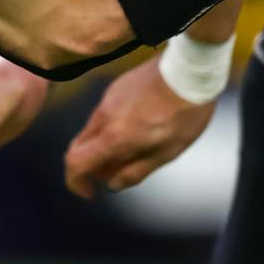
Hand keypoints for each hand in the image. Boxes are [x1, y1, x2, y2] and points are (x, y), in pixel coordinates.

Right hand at [64, 56, 215, 199]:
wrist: (188, 71)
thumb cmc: (183, 115)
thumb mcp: (166, 153)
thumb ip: (136, 171)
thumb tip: (113, 184)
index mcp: (114, 137)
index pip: (75, 162)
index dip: (76, 182)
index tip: (90, 192)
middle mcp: (103, 116)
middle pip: (78, 146)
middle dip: (89, 166)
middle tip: (113, 173)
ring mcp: (107, 99)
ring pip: (91, 130)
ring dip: (102, 147)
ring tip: (132, 150)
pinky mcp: (115, 88)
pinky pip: (103, 114)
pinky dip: (109, 129)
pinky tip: (136, 127)